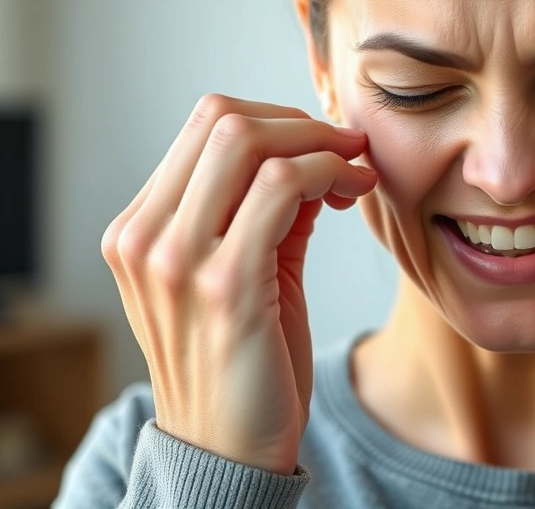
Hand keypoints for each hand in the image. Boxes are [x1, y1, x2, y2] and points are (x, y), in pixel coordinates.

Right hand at [101, 95, 375, 473]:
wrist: (229, 452)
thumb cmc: (242, 365)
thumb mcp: (244, 275)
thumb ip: (265, 213)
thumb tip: (312, 155)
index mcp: (140, 231)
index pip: (203, 126)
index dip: (276, 120)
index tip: (323, 144)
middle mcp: (145, 238)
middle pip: (222, 119)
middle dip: (301, 123)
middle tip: (348, 148)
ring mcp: (176, 261)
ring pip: (248, 142)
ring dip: (320, 145)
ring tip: (356, 170)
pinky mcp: (224, 286)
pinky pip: (282, 188)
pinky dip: (328, 174)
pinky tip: (352, 193)